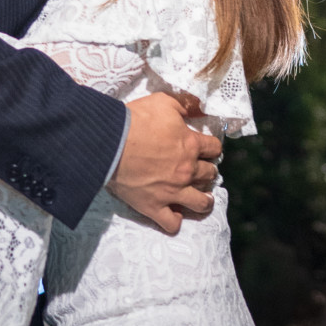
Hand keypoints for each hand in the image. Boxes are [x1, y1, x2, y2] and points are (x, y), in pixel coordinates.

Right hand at [109, 91, 219, 236]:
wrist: (110, 142)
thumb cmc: (136, 120)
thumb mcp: (165, 102)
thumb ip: (186, 104)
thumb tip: (201, 106)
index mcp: (191, 145)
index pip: (214, 149)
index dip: (212, 148)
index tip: (207, 149)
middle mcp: (187, 170)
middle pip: (209, 174)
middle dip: (208, 171)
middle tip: (202, 171)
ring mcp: (172, 191)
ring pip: (200, 203)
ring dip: (204, 201)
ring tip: (203, 199)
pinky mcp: (154, 206)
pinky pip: (171, 223)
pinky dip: (175, 221)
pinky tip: (174, 214)